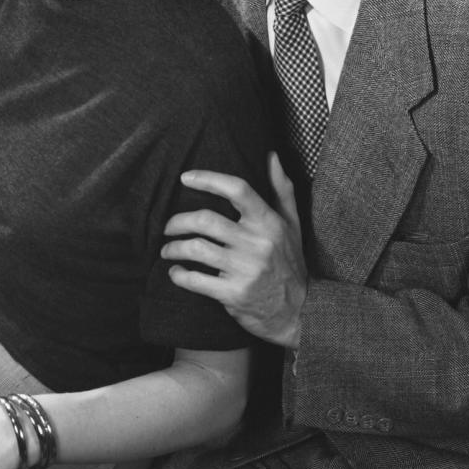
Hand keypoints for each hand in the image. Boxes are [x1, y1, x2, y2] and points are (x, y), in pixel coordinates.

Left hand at [163, 152, 306, 346]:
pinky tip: (175, 272)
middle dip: (178, 221)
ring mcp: (245, 270)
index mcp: (269, 223)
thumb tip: (271, 156)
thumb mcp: (292, 225)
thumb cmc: (291, 264)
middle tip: (168, 227)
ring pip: (196, 249)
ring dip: (174, 248)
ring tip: (167, 250)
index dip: (208, 179)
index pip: (237, 190)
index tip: (186, 178)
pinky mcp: (234, 294)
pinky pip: (196, 280)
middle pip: (205, 220)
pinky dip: (179, 275)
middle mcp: (257, 243)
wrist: (300, 313)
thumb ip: (282, 189)